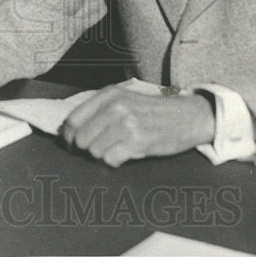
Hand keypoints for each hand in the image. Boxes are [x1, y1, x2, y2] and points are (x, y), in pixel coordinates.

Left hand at [61, 86, 215, 167]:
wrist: (186, 116)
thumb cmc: (152, 110)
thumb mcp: (125, 98)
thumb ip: (100, 109)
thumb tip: (71, 129)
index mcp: (109, 95)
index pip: (73, 119)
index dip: (69, 136)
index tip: (72, 144)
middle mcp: (115, 107)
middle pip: (81, 138)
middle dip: (86, 147)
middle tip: (97, 148)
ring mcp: (126, 124)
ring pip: (94, 150)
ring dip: (102, 154)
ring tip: (115, 148)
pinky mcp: (137, 142)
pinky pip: (110, 160)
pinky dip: (114, 161)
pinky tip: (124, 154)